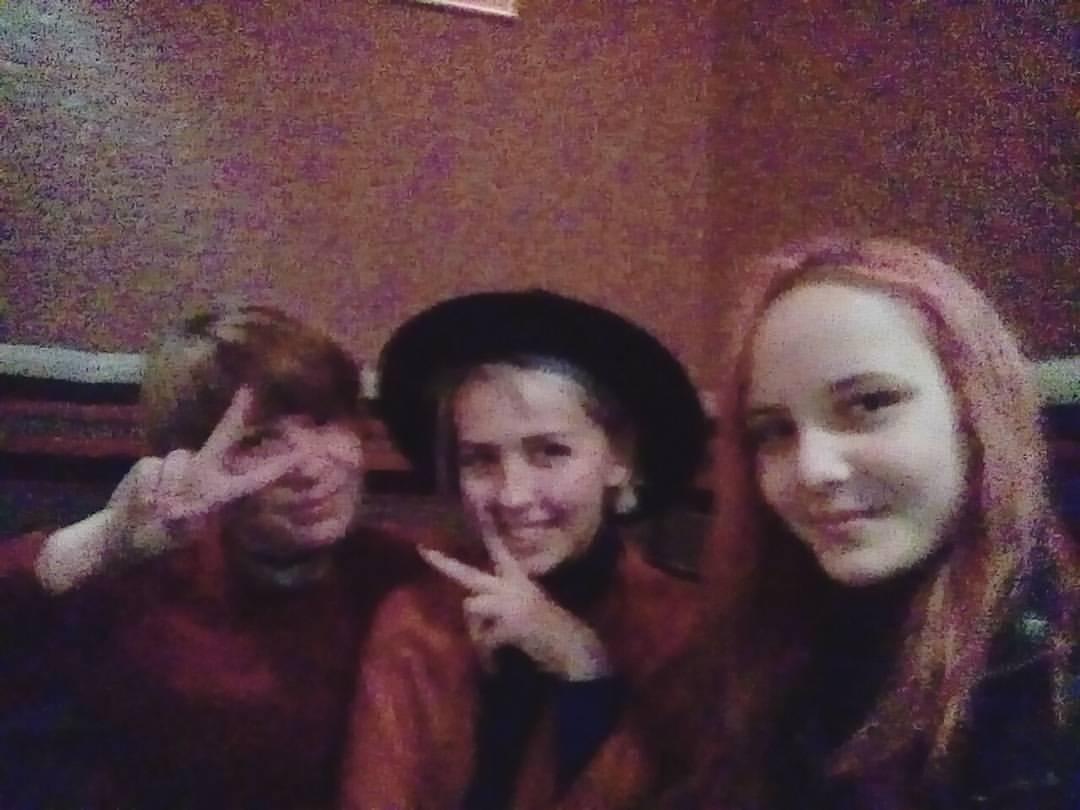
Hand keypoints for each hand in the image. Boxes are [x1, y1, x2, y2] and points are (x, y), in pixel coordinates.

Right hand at [106, 387, 301, 557]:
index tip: (301, 454)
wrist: (121, 536)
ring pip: (178, 460)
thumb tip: (176, 506)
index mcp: (221, 496)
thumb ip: (183, 514)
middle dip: (237, 414)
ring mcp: (179, 467)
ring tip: (157, 506)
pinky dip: (146, 486)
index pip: (254, 478)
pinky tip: (143, 499)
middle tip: (251, 388)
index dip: (277, 466)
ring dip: (165, 484)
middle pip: (222, 439)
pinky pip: (152, 466)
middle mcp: (204, 475)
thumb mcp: (180, 531)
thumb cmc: (156, 538)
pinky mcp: (152, 463)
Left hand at [418, 531, 610, 680]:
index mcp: (519, 580)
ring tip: (492, 650)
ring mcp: (512, 602)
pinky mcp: (511, 622)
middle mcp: (513, 586)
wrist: (573, 648)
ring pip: (472, 608)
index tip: (480, 507)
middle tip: (423, 551)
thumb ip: (501, 602)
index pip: (500, 551)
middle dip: (444, 564)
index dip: (490, 531)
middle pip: (469, 575)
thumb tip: (473, 608)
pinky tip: (497, 664)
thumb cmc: (549, 630)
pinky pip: (483, 639)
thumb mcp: (526, 608)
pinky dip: (487, 655)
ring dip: (477, 632)